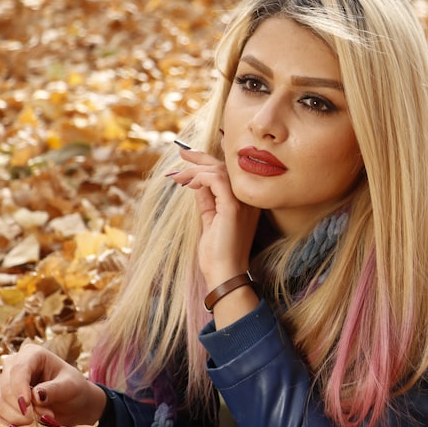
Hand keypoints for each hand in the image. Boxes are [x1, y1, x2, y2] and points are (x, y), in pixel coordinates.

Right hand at [0, 343, 105, 426]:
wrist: (72, 404)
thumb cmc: (73, 389)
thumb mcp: (71, 386)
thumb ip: (55, 389)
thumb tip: (36, 396)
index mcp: (32, 354)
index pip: (18, 369)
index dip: (20, 388)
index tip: (28, 406)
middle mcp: (13, 366)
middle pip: (5, 388)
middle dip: (23, 409)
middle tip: (44, 418)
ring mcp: (4, 385)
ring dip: (17, 419)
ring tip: (39, 424)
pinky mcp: (0, 403)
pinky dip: (4, 426)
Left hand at [167, 146, 260, 286]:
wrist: (224, 273)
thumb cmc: (217, 253)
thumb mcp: (210, 220)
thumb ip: (206, 200)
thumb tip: (196, 183)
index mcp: (245, 202)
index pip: (228, 173)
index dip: (208, 161)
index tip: (189, 156)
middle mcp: (248, 199)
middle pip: (224, 168)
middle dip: (201, 158)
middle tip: (182, 153)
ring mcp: (243, 202)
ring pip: (219, 171)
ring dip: (195, 170)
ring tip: (179, 176)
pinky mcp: (233, 207)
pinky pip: (216, 180)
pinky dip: (200, 178)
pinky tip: (190, 184)